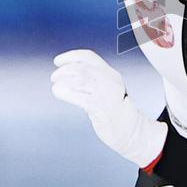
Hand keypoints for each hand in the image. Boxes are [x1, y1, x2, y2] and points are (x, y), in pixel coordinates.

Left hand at [50, 49, 166, 167]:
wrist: (131, 130)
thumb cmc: (115, 112)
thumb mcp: (107, 90)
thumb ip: (92, 81)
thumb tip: (66, 76)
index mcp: (111, 74)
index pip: (89, 57)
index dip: (71, 56)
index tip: (57, 61)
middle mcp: (110, 81)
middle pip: (83, 67)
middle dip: (64, 70)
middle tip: (54, 77)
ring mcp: (107, 94)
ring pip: (81, 79)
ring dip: (63, 81)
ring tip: (56, 87)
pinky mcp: (102, 107)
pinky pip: (80, 97)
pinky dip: (66, 93)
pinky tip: (59, 93)